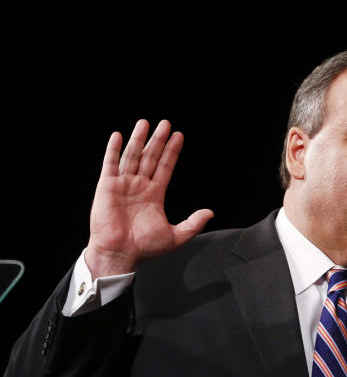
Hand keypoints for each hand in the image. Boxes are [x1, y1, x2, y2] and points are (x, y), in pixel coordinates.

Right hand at [85, 119, 213, 279]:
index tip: (179, 137)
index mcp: (154, 195)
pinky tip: (118, 136)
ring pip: (133, 156)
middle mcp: (139, 186)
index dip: (172, 152)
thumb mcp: (176, 236)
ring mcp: (123, 185)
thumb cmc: (144, 248)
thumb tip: (210, 213)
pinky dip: (113, 150)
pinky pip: (110, 164)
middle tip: (165, 123)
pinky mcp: (107, 187)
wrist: (120, 253)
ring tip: (145, 123)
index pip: (165, 167)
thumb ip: (193, 223)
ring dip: (139, 139)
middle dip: (158, 140)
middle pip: (151, 157)